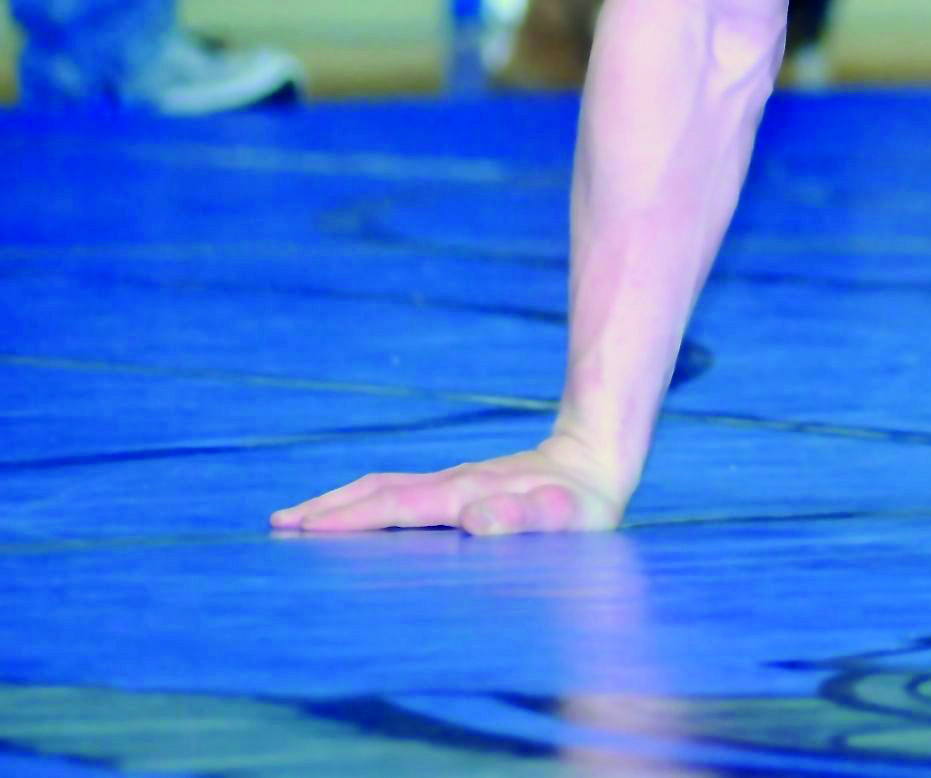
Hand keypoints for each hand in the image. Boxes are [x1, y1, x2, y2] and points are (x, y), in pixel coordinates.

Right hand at [271, 434, 625, 536]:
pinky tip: (341, 514)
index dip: (354, 517)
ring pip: (383, 487)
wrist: (596, 459)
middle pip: (379, 493)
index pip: (400, 506)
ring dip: (336, 502)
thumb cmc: (583, 504)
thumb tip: (478, 518)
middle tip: (276, 526)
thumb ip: (528, 516)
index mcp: (469, 494)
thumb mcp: (567, 516)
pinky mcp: (454, 488)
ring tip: (290, 520)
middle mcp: (453, 485)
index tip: (307, 529)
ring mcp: (451, 483)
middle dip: (327, 509)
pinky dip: (360, 500)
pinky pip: (396, 491)